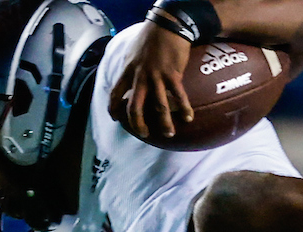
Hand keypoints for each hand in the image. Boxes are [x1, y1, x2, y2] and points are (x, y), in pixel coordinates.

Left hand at [108, 20, 194, 141]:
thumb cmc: (150, 37)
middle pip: (135, 108)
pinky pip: (178, 96)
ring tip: (169, 133)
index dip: (113, 108)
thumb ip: (130, 69)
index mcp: (128, 71)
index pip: (115, 94)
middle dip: (138, 125)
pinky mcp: (172, 75)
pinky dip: (184, 108)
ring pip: (159, 106)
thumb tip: (128, 80)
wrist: (166, 26)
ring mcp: (156, 77)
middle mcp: (140, 77)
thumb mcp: (132, 52)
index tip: (115, 118)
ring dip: (164, 123)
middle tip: (144, 134)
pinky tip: (188, 118)